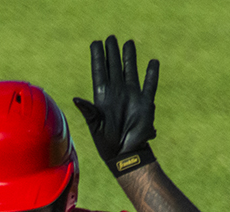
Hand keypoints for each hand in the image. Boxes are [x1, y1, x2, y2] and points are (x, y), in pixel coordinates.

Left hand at [73, 35, 158, 175]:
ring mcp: (131, 96)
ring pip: (130, 71)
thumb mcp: (95, 126)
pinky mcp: (145, 103)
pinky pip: (149, 85)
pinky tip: (153, 62)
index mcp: (102, 97)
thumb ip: (89, 111)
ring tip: (128, 43)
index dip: (97, 57)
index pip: (99, 72)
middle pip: (114, 67)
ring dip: (129, 58)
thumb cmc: (107, 143)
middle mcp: (116, 93)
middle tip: (111, 38)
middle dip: (112, 53)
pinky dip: (151, 74)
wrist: (125, 154)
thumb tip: (76, 99)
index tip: (96, 43)